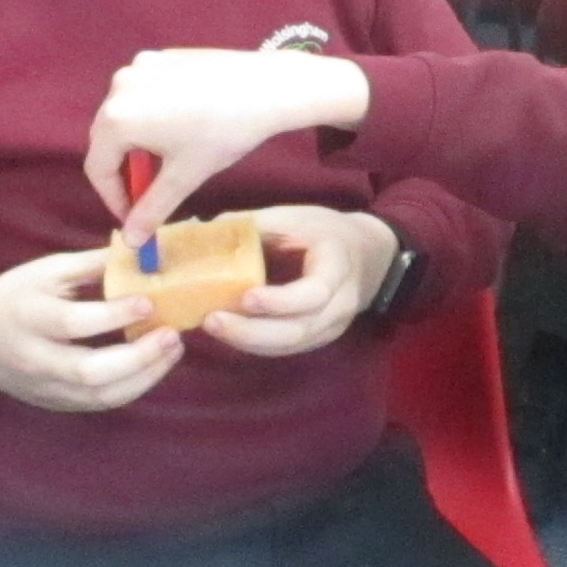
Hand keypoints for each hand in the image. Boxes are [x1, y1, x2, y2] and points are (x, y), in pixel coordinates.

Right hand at [0, 248, 182, 412]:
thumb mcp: (47, 271)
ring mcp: (45, 387)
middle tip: (172, 335)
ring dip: (145, 376)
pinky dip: (133, 387)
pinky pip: (100, 403)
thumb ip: (93, 264)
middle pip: (89, 371)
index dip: (114, 315)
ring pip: (100, 395)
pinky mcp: (56, 403)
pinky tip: (154, 365)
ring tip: (173, 349)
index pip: (73, 322)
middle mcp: (34, 358)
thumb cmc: (16, 297)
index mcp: (27, 316)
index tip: (148, 301)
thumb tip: (142, 251)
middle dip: (139, 357)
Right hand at [88, 50, 373, 238]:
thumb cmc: (224, 132)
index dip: (114, 199)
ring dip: (136, 145)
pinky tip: (180, 129)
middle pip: (106, 140)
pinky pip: (143, 94)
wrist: (268, 88)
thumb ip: (151, 210)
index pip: (98, 169)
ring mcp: (140, 67)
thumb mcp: (184, 177)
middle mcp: (119, 87)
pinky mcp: (161, 57)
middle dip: (124, 173)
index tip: (133, 218)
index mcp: (118, 118)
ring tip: (166, 163)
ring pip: (124, 116)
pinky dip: (150, 117)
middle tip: (147, 196)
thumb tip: (131, 241)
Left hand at [204, 207, 397, 356]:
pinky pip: (285, 348)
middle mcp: (340, 305)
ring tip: (211, 326)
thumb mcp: (295, 218)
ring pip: (289, 345)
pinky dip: (254, 344)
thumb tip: (200, 229)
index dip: (280, 301)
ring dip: (247, 341)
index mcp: (338, 267)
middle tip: (211, 320)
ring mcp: (330, 327)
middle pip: (298, 331)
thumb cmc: (325, 232)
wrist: (366, 255)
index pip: (315, 294)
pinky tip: (227, 332)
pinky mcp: (317, 338)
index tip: (245, 296)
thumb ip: (253, 225)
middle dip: (252, 331)